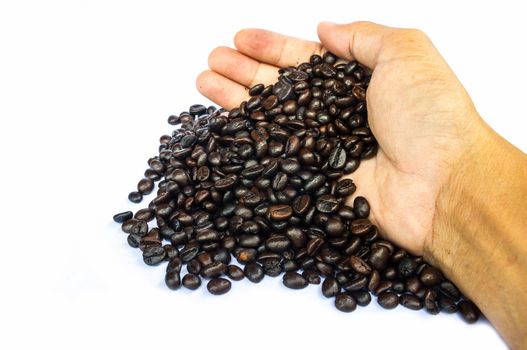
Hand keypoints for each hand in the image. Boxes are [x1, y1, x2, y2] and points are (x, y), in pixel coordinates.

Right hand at [196, 21, 483, 255]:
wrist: (442, 185)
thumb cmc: (428, 115)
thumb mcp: (406, 53)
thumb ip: (364, 36)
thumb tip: (324, 30)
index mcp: (357, 82)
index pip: (305, 61)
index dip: (272, 48)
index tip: (240, 38)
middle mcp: (338, 114)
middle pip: (281, 90)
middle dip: (245, 72)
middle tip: (212, 61)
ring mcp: (325, 149)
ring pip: (271, 122)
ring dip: (236, 101)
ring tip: (204, 83)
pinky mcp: (317, 180)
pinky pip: (275, 160)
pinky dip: (247, 144)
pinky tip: (222, 128)